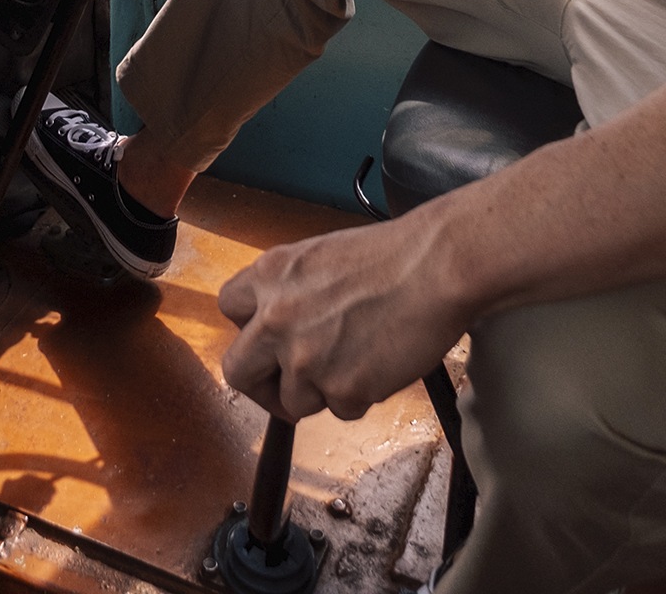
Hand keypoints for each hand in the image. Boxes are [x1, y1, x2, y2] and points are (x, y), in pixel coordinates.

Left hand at [219, 216, 470, 421]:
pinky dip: (359, 397)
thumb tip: (282, 321)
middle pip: (237, 372)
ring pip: (292, 401)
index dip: (249, 327)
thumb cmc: (394, 255)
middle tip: (285, 386)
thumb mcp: (321, 256)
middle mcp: (276, 319)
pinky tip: (380, 366)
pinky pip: (340, 411)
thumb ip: (291, 290)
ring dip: (320, 392)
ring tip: (356, 362)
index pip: (229, 309)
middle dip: (261, 384)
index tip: (267, 338)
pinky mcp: (341, 389)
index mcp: (270, 275)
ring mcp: (306, 359)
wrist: (437, 268)